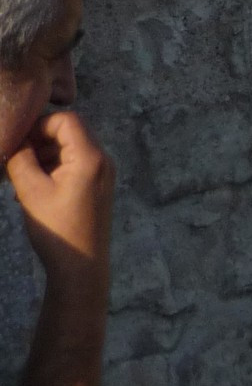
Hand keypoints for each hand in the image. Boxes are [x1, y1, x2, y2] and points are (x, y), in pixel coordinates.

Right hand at [8, 113, 113, 295]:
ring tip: (20, 178)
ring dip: (44, 157)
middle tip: (15, 160)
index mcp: (90, 156)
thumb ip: (21, 161)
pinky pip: (74, 165)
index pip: (67, 120)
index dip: (40, 125)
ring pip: (69, 149)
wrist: (81, 265)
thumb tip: (14, 140)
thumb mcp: (31, 192)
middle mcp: (102, 159)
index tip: (18, 142)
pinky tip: (33, 189)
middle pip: (69, 133)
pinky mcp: (98, 185)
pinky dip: (53, 169)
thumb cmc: (56, 227)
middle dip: (39, 142)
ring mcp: (102, 172)